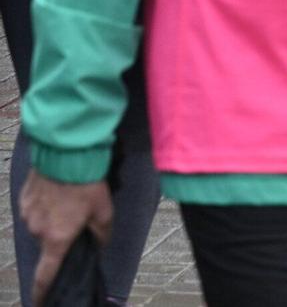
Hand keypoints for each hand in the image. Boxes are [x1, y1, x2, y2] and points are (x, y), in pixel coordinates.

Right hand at [22, 171, 111, 303]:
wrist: (66, 154)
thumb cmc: (87, 183)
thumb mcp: (104, 211)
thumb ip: (101, 234)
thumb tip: (98, 245)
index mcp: (57, 239)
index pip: (46, 274)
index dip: (41, 291)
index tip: (39, 301)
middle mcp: (37, 230)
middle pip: (48, 244)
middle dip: (59, 236)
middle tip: (74, 219)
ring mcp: (27, 214)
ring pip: (41, 225)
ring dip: (53, 219)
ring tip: (68, 200)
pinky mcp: (23, 199)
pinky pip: (34, 210)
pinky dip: (45, 206)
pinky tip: (58, 192)